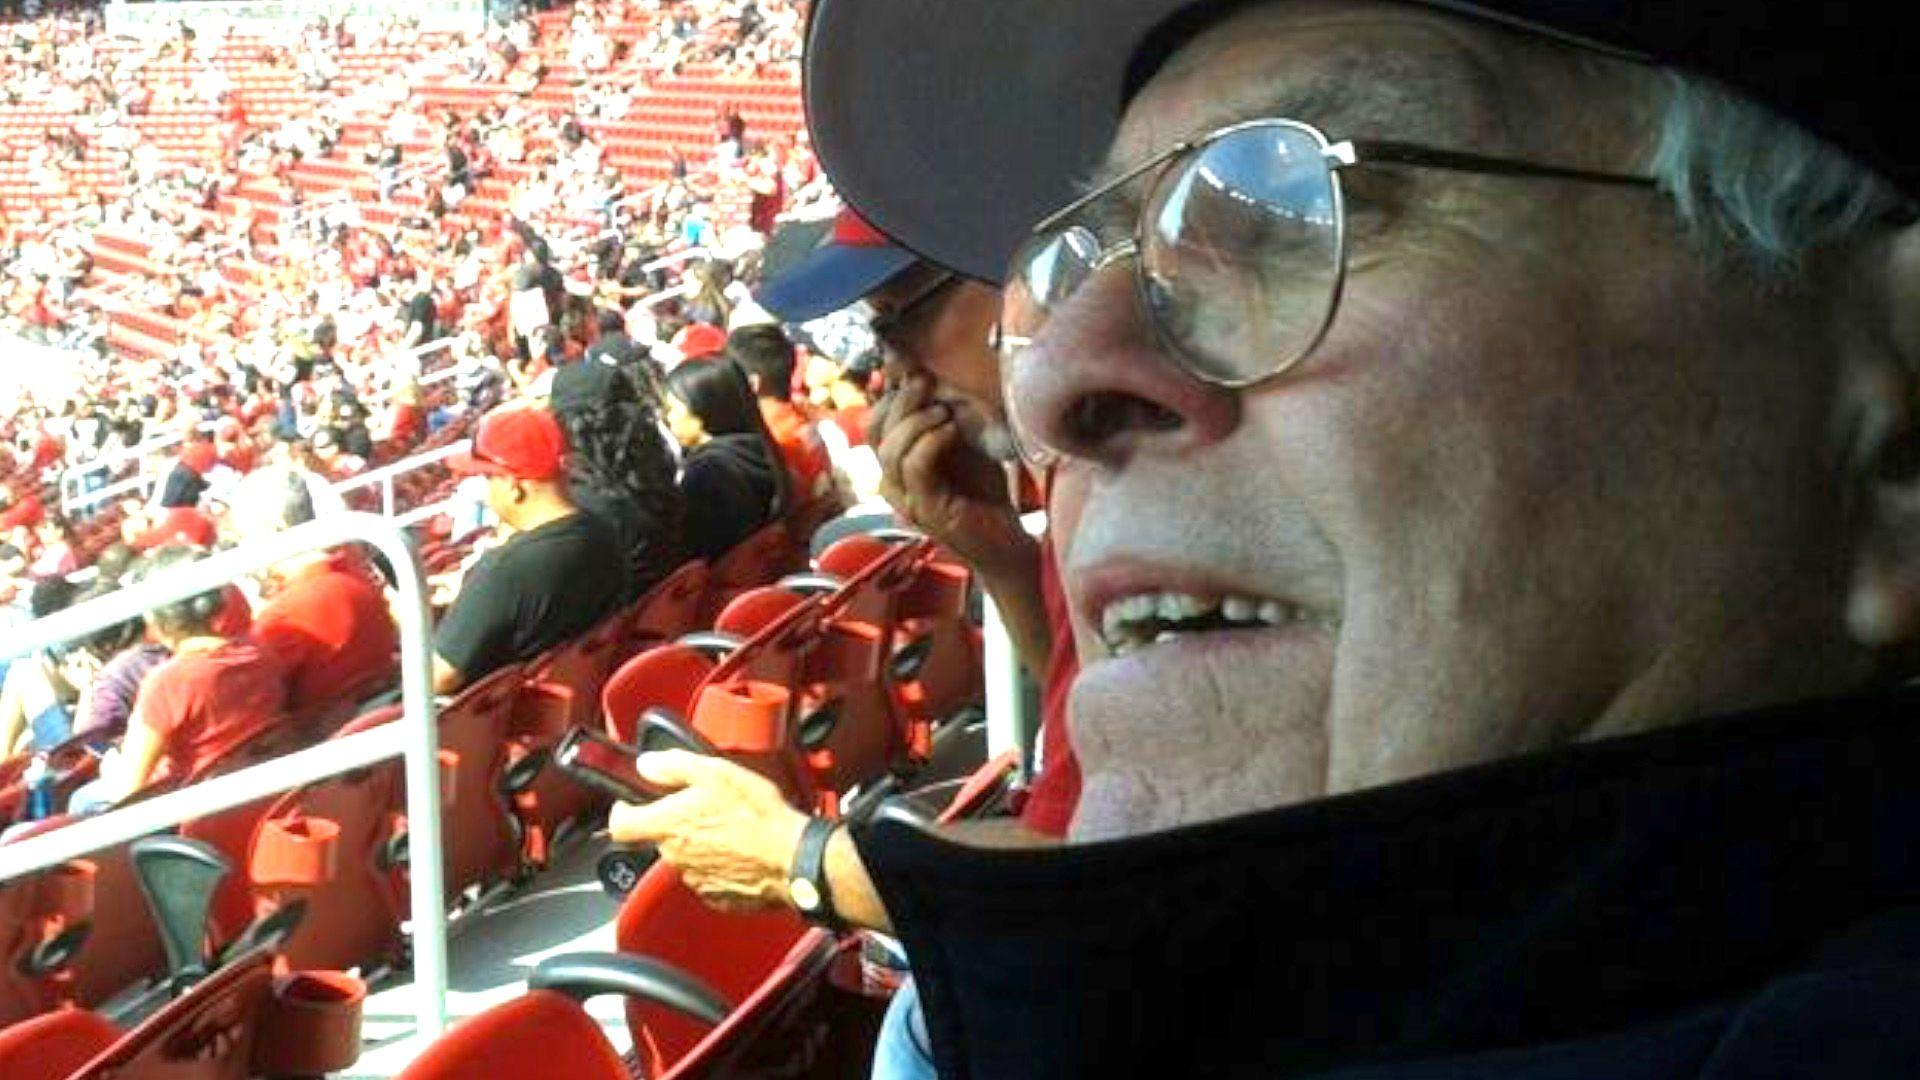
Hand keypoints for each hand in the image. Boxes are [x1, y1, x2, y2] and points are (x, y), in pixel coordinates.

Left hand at [607, 750, 810, 913]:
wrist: (792, 860)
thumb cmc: (758, 817)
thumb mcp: (716, 773)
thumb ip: (674, 766)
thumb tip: (647, 764)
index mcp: (668, 825)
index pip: (620, 825)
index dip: (621, 811)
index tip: (630, 802)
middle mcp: (674, 857)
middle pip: (660, 839)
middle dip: (677, 823)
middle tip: (705, 807)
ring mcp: (695, 880)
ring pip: (686, 858)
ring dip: (701, 844)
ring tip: (732, 828)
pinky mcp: (717, 897)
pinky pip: (709, 877)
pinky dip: (720, 865)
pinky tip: (742, 850)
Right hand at [875, 374, 1029, 573]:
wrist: (1005, 540)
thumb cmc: (984, 492)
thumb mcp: (962, 445)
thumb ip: (944, 419)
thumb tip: (933, 378)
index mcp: (896, 466)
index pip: (874, 423)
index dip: (890, 396)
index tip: (918, 374)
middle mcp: (892, 483)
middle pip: (876, 432)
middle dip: (901, 401)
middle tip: (927, 383)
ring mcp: (904, 499)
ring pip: (890, 450)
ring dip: (916, 422)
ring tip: (944, 412)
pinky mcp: (924, 510)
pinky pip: (914, 468)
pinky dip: (930, 442)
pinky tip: (951, 431)